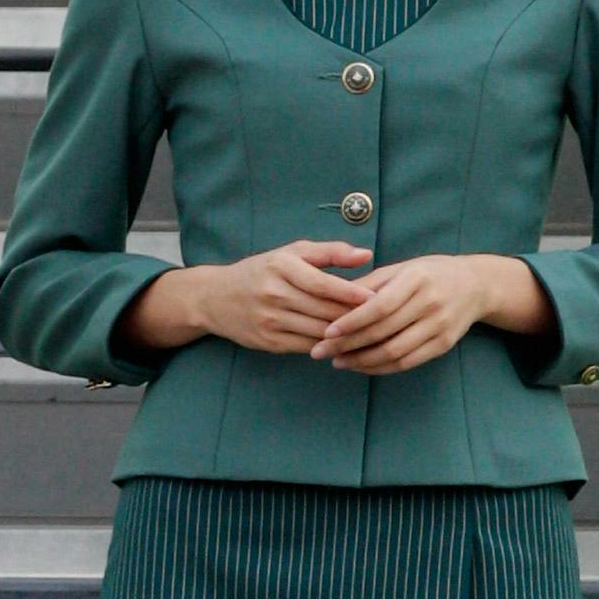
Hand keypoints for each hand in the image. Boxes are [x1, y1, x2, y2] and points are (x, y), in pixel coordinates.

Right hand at [119, 241, 374, 357]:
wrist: (215, 298)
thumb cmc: (262, 270)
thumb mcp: (291, 253)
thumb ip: (329, 252)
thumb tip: (365, 255)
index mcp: (281, 267)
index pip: (323, 283)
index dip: (352, 293)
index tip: (377, 297)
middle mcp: (273, 294)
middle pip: (324, 310)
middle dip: (354, 316)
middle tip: (382, 318)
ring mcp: (269, 320)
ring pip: (317, 331)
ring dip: (344, 334)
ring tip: (369, 332)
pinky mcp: (268, 341)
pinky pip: (306, 346)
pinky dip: (327, 345)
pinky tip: (343, 343)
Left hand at [312, 253, 548, 372]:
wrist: (475, 285)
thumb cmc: (428, 273)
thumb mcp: (400, 269)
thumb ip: (368, 285)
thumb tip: (330, 299)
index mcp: (416, 279)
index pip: (379, 306)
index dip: (351, 322)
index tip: (327, 332)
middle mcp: (431, 303)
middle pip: (383, 332)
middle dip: (347, 345)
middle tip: (320, 352)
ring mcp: (440, 326)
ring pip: (394, 352)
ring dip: (361, 361)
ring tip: (337, 362)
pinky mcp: (444, 345)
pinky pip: (407, 362)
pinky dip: (381, 368)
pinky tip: (361, 366)